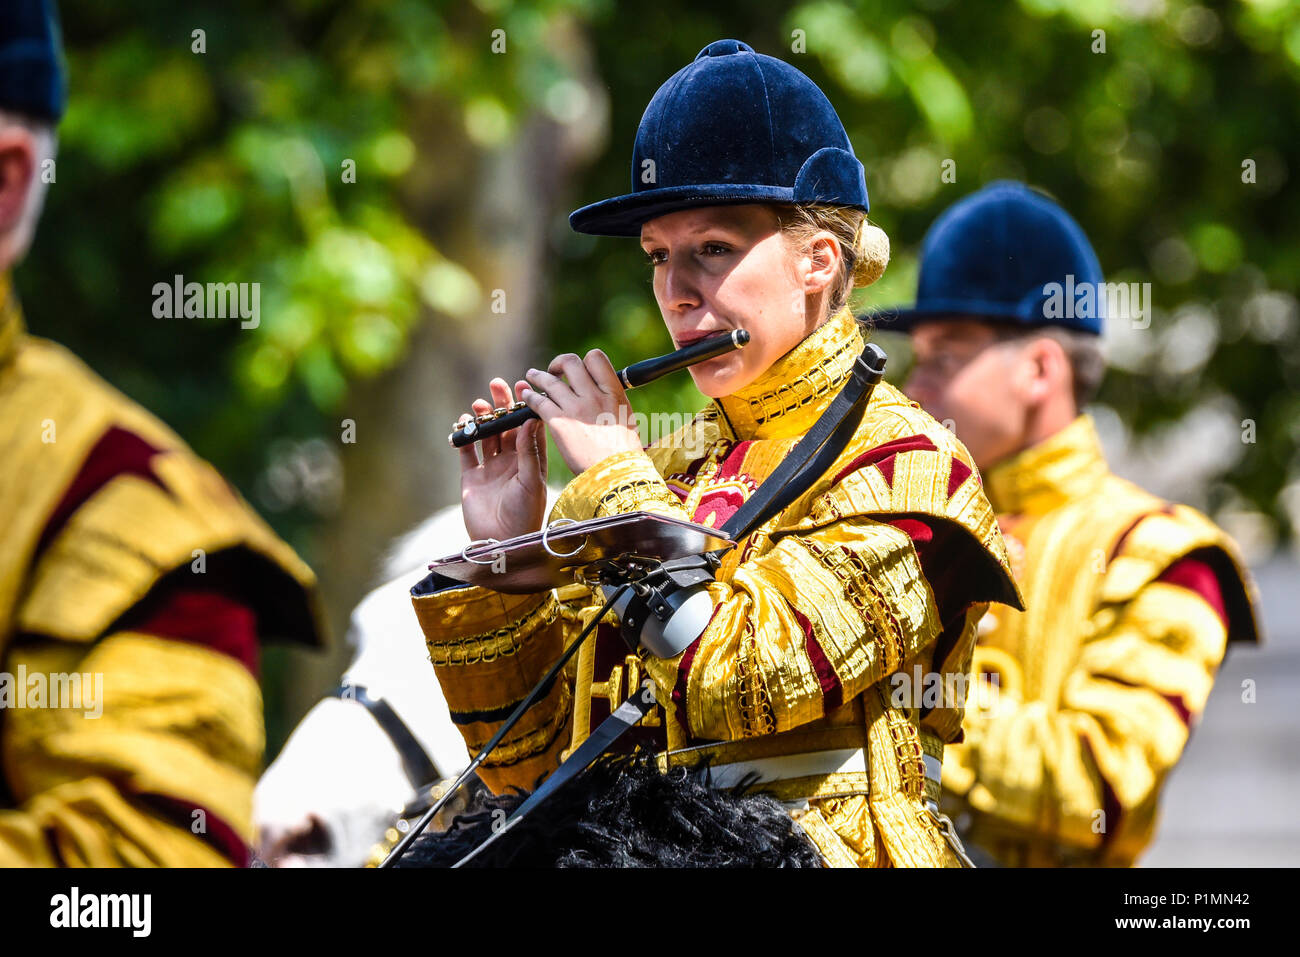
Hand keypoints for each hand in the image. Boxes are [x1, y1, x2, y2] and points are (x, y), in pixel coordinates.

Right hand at [455, 377, 548, 543]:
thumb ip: (528, 451)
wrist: (501, 542)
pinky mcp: (471, 478)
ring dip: (483, 418)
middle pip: (506, 427)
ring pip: (486, 436)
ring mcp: (491, 470)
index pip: (529, 428)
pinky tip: (462, 423)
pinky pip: (466, 452)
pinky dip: (463, 437)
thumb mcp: (531, 481)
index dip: (526, 407)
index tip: (524, 387)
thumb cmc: (524, 514)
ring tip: (479, 403)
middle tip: (497, 384)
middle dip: (502, 405)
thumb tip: (530, 420)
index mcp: (531, 461)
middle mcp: (512, 463)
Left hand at [518, 349, 643, 474]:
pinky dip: (530, 397)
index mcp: (613, 392)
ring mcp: (575, 408)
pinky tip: (527, 398)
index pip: (596, 358)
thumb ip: (612, 401)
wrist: (614, 474)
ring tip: (532, 376)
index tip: (578, 372)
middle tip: (554, 371)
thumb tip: (604, 394)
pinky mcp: (559, 422)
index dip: (584, 361)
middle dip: (559, 364)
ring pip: (550, 380)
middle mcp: (594, 395)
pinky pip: (539, 401)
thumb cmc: (623, 452)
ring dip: (538, 376)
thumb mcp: (625, 418)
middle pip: (570, 363)